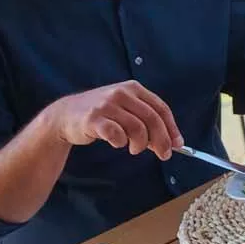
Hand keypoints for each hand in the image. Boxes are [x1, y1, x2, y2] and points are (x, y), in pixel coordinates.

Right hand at [48, 81, 182, 159]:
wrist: (66, 115)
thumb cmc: (102, 115)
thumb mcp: (126, 112)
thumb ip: (146, 123)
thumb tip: (171, 143)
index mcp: (133, 89)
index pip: (160, 108)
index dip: (172, 128)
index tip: (178, 144)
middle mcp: (121, 93)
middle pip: (152, 119)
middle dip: (162, 140)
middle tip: (164, 155)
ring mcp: (107, 105)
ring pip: (137, 128)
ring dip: (140, 144)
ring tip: (134, 149)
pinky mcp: (94, 118)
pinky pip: (116, 134)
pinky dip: (121, 142)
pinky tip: (118, 143)